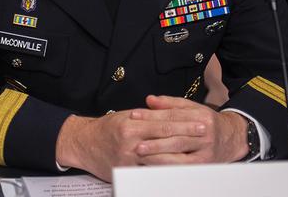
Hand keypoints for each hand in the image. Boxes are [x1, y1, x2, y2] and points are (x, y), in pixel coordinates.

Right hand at [54, 97, 218, 181]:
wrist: (82, 143)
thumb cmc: (105, 129)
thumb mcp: (125, 117)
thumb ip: (146, 117)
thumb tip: (169, 115)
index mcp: (131, 122)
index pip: (163, 120)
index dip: (183, 120)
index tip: (199, 119)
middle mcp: (130, 138)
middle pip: (164, 136)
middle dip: (187, 134)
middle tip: (205, 132)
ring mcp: (128, 157)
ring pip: (159, 156)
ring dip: (180, 154)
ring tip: (198, 152)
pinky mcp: (126, 171)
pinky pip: (149, 172)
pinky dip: (164, 171)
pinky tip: (177, 170)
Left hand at [130, 96, 247, 164]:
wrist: (232, 139)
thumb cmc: (206, 123)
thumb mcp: (192, 108)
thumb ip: (170, 104)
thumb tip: (149, 99)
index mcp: (200, 115)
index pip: (172, 115)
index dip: (151, 115)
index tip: (134, 115)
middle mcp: (204, 132)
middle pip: (174, 132)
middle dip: (152, 134)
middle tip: (133, 135)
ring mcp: (205, 149)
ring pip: (178, 149)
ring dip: (157, 151)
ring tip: (139, 150)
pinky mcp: (204, 164)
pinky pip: (182, 165)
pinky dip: (166, 164)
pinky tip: (153, 162)